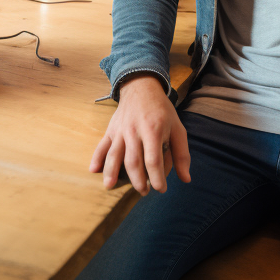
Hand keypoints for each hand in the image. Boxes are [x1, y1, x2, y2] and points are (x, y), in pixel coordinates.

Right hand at [89, 74, 190, 195]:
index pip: (153, 160)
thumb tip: (186, 179)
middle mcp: (134, 131)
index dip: (157, 178)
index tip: (161, 189)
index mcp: (153, 130)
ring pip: (114, 155)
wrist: (141, 87)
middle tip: (144, 192)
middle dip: (137, 180)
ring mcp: (120, 130)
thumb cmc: (162, 110)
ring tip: (110, 187)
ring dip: (111, 172)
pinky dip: (96, 157)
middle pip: (132, 161)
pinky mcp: (111, 130)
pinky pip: (102, 145)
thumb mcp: (178, 128)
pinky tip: (93, 170)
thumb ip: (182, 154)